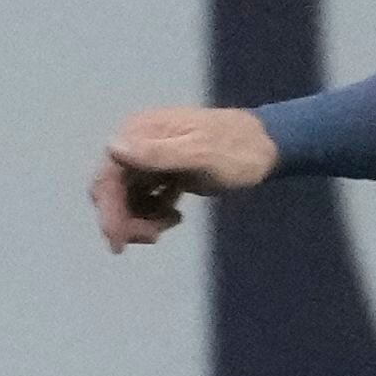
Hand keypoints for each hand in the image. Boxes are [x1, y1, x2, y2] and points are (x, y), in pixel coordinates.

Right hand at [92, 107, 278, 251]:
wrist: (267, 147)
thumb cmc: (237, 150)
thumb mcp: (200, 154)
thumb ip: (157, 153)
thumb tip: (112, 147)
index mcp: (140, 132)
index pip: (109, 176)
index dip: (109, 211)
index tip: (119, 243)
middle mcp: (138, 142)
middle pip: (112, 190)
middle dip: (125, 219)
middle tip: (153, 237)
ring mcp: (150, 157)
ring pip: (126, 198)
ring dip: (140, 219)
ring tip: (170, 223)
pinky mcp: (163, 171)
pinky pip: (143, 199)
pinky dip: (152, 214)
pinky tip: (174, 217)